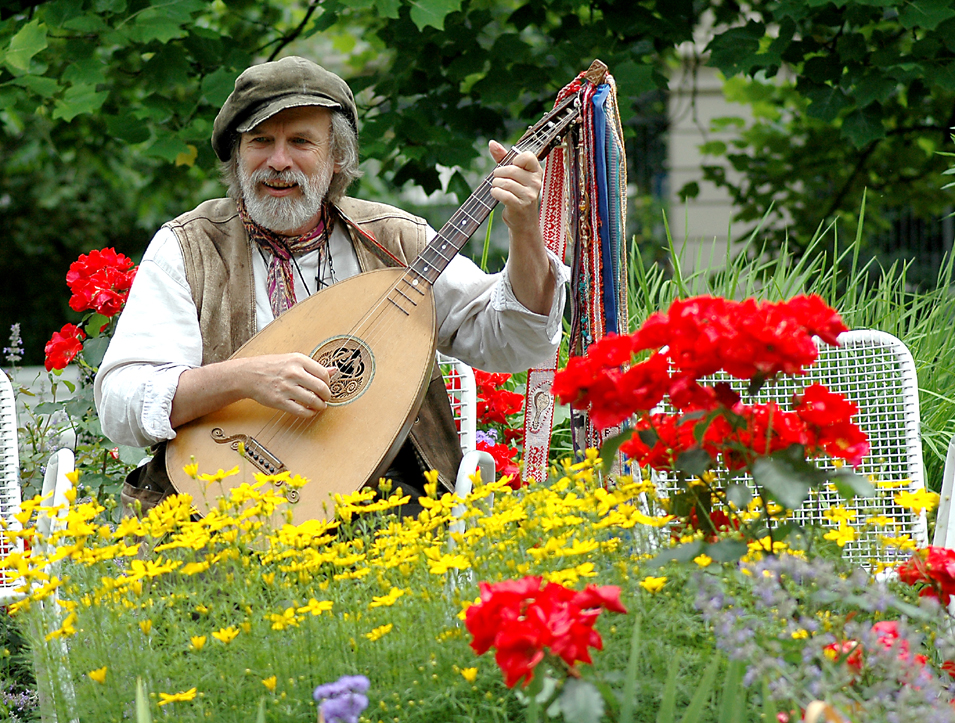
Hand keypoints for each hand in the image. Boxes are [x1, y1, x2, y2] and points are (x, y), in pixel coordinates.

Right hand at [170, 352, 337, 427]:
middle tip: (326, 398)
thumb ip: (313, 366)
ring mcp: (286, 387)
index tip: (327, 386)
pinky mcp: (279, 401)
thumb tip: (334, 371)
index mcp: (298, 360)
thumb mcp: (292, 360)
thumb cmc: (272, 366)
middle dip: (327, 396)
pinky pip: (301, 411)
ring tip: (320, 406)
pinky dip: (309, 413)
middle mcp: (293, 373)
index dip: (329, 383)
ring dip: (320, 406)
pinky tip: (310, 411)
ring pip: (313, 400)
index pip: (323, 374)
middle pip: (321, 388)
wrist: (248, 374)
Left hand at [488, 140, 542, 236]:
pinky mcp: (520, 205)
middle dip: (498, 173)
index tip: (512, 167)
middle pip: (511, 170)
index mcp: (536, 171)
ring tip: (497, 187)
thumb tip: (492, 143)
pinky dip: (495, 193)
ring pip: (505, 182)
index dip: (515, 160)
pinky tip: (496, 194)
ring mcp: (529, 195)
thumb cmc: (517, 194)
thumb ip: (503, 157)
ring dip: (495, 184)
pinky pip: (503, 194)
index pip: (527, 156)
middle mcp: (536, 182)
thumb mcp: (512, 174)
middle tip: (498, 178)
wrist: (523, 220)